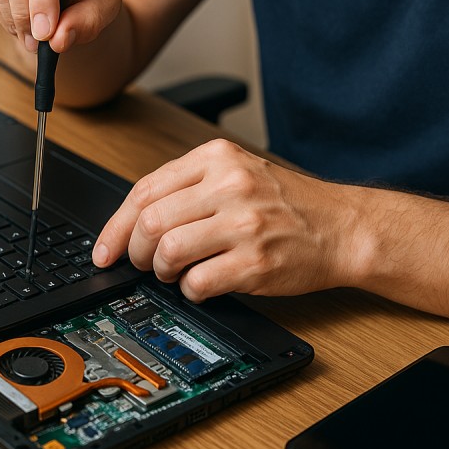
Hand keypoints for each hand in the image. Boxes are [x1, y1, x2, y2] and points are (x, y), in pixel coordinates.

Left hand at [92, 139, 364, 300]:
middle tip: (145, 262)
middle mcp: (230, 185)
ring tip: (176, 272)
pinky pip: (198, 282)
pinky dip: (190, 290)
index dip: (115, 226)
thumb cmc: (288, 204)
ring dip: (162, 270)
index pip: (145, 189)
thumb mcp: (237, 173)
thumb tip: (132, 222)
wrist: (343, 227)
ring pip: (168, 250)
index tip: (104, 250)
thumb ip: (188, 187)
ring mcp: (244, 223)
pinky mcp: (256, 262)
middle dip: (137, 251)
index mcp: (217, 158)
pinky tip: (202, 284)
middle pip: (150, 221)